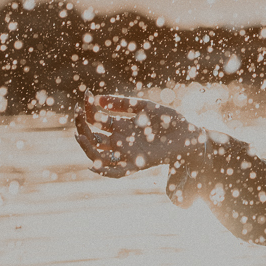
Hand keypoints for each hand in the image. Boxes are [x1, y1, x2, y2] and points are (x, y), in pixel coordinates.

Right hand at [74, 95, 203, 177]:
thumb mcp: (144, 107)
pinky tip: (93, 164)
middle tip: (77, 112)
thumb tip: (98, 99)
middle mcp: (120, 140)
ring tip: (80, 134)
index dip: (88, 107)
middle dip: (81, 125)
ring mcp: (126, 152)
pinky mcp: (137, 163)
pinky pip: (116, 172)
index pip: (96, 118)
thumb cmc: (168, 120)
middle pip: (92, 136)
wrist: (188, 134)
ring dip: (86, 146)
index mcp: (120, 125)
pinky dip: (103, 171)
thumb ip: (123, 103)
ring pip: (97, 154)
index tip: (86, 93)